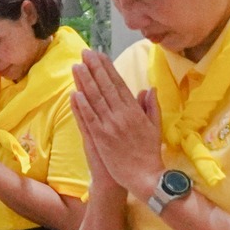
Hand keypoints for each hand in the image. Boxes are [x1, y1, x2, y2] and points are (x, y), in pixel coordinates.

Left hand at [71, 51, 164, 199]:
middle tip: (85, 53)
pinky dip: (82, 106)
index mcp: (135, 111)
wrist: (144, 176)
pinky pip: (90, 119)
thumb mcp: (155, 127)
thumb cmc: (149, 153)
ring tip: (77, 66)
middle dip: (95, 69)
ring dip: (85, 82)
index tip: (100, 55)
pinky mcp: (101, 138)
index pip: (119, 84)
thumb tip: (148, 89)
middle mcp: (122, 115)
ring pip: (96, 100)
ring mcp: (110, 126)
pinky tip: (75, 93)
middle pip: (106, 87)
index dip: (109, 69)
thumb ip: (151, 107)